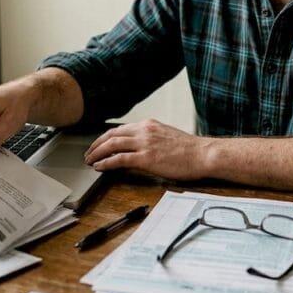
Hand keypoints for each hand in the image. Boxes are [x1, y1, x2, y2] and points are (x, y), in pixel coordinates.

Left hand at [84, 119, 208, 180]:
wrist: (203, 154)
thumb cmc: (190, 150)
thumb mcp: (167, 137)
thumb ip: (152, 139)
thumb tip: (140, 148)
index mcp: (149, 125)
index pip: (121, 129)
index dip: (106, 137)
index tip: (99, 144)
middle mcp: (144, 131)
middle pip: (112, 135)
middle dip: (97, 144)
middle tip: (88, 153)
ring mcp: (144, 144)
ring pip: (112, 145)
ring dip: (97, 153)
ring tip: (90, 160)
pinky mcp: (146, 158)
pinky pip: (119, 159)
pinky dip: (106, 163)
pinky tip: (100, 167)